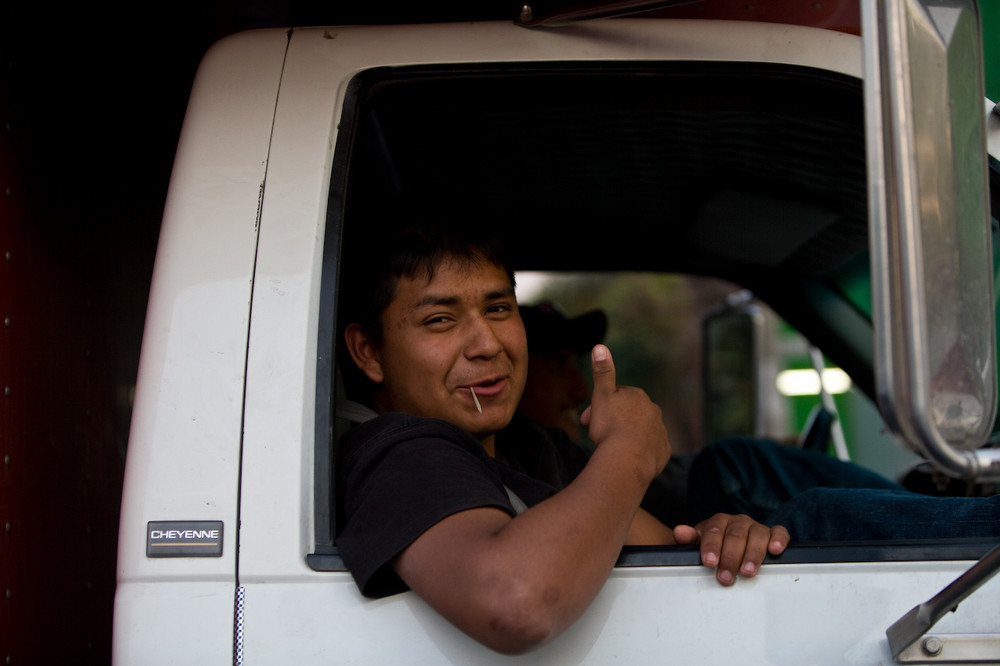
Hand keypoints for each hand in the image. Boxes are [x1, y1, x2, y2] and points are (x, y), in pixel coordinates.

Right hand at [580, 344, 670, 480]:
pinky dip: (640, 451)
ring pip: (641, 430)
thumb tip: (600, 346)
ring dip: (628, 436)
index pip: (617, 397)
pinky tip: (628, 458)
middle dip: (614, 422)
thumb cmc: (611, 426)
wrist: (628, 460)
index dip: (600, 408)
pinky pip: (651, 448)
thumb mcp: (602, 396)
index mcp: (637, 396)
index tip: (586, 421)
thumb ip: (603, 372)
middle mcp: (653, 410)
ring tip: (613, 449)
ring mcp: (660, 431)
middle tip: (596, 437)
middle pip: (630, 414)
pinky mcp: (663, 451)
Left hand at [673, 514, 789, 585]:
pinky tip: (775, 550)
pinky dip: (779, 539)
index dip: (711, 546)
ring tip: (747, 572)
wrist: (726, 547)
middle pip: (735, 535)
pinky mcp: (772, 534)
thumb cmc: (711, 549)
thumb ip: (688, 541)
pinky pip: (779, 532)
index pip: (714, 530)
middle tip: (725, 577)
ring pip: (757, 534)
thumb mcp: (696, 546)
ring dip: (753, 553)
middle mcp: (737, 522)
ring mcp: (755, 527)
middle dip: (730, 557)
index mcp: (717, 523)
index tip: (709, 562)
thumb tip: (679, 532)